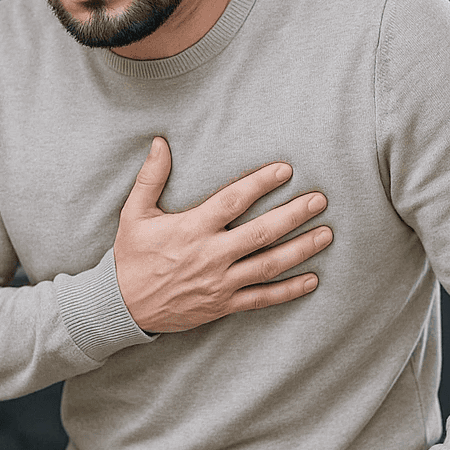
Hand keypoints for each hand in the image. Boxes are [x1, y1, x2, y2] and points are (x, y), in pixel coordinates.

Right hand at [113, 137, 331, 332]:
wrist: (122, 306)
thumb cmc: (131, 255)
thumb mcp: (134, 213)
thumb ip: (151, 177)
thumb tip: (161, 142)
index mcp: (192, 228)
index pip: (233, 201)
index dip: (260, 183)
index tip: (285, 170)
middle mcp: (211, 255)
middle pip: (261, 233)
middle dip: (294, 215)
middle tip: (320, 200)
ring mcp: (220, 283)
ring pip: (268, 265)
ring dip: (300, 249)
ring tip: (326, 234)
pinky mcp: (223, 305)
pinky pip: (262, 299)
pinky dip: (289, 290)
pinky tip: (312, 279)